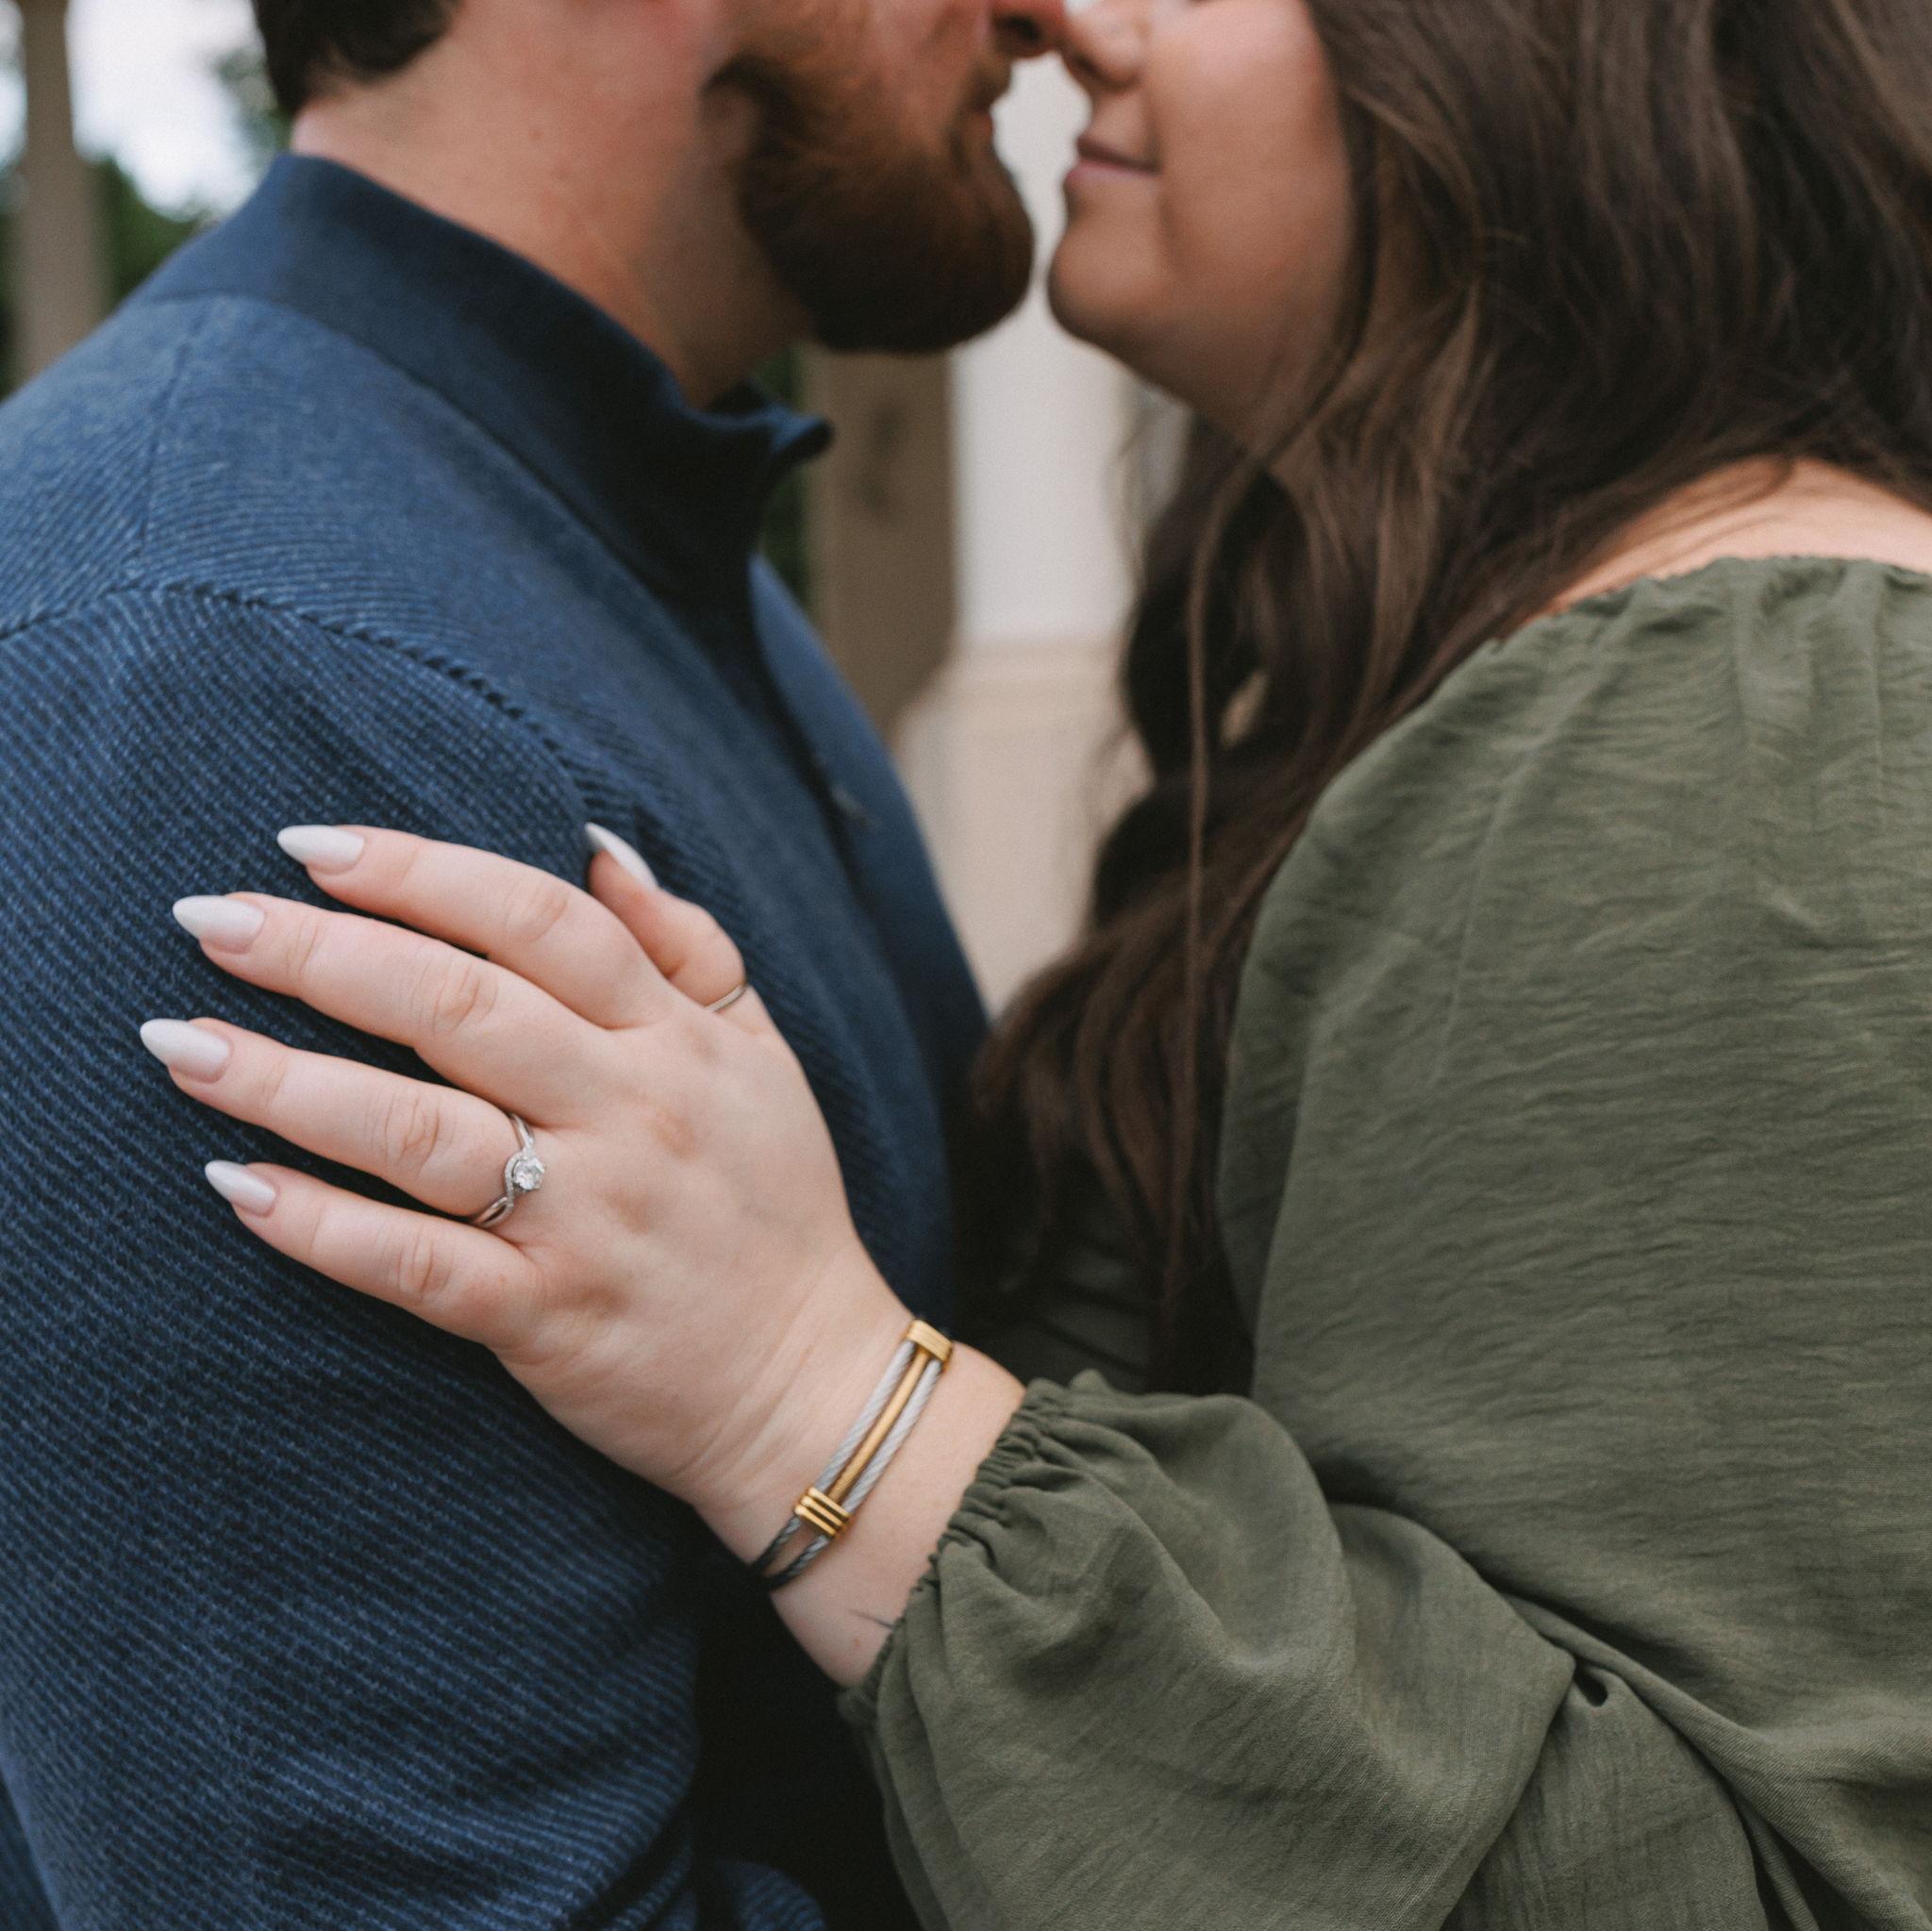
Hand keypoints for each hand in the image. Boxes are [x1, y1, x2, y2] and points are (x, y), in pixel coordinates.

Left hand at [139, 823, 911, 1527]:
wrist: (813, 1384)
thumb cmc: (777, 1208)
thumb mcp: (766, 1057)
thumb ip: (691, 946)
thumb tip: (595, 845)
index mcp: (678, 1041)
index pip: (541, 923)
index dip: (423, 873)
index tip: (314, 845)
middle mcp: (632, 1114)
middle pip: (460, 1006)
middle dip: (322, 953)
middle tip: (207, 919)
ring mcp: (588, 1219)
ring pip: (421, 1132)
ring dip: (288, 1083)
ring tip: (177, 1044)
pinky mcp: (549, 1317)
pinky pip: (421, 1266)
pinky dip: (325, 1227)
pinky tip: (236, 1188)